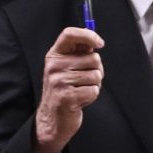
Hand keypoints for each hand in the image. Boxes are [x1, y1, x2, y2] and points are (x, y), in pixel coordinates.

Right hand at [34, 27, 104, 152]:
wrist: (53, 118)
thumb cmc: (64, 90)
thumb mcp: (66, 68)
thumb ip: (79, 54)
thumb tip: (96, 42)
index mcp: (54, 56)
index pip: (69, 34)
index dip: (88, 35)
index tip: (100, 44)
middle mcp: (54, 66)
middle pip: (93, 58)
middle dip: (96, 70)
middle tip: (83, 81)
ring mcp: (59, 81)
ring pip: (96, 75)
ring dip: (94, 85)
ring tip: (80, 90)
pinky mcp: (67, 97)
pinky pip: (94, 90)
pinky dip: (92, 96)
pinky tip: (80, 100)